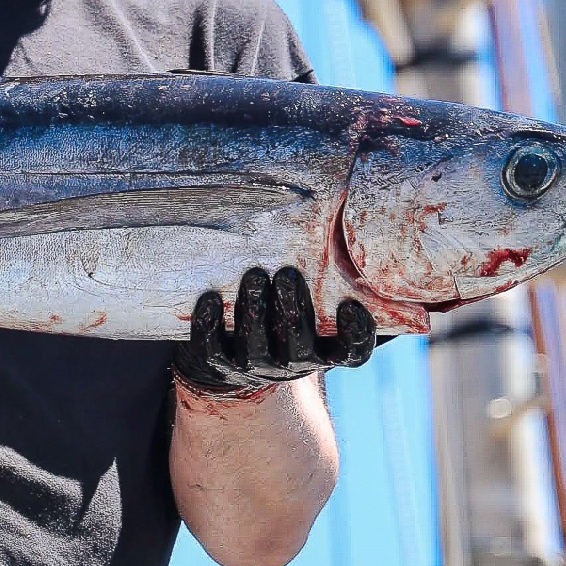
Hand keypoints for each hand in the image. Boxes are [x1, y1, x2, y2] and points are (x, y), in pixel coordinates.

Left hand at [172, 267, 378, 399]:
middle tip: (287, 275)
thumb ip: (323, 265)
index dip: (355, 335)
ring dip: (253, 311)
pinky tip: (210, 300)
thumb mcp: (310, 293)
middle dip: (292, 308)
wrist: (238, 347)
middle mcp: (293, 362)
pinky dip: (210, 326)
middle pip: (298, 344)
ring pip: (254, 346)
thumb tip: (337, 200)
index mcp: (324, 348)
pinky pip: (213, 351)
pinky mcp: (221, 364)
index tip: (349, 306)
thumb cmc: (285, 305)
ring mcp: (256, 365)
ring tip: (254, 277)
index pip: (352, 352)